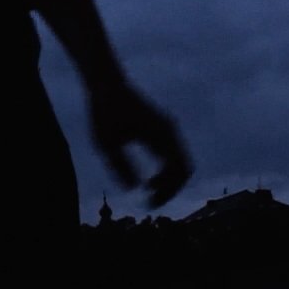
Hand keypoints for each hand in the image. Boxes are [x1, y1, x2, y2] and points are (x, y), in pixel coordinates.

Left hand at [89, 82, 192, 210]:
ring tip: (150, 195)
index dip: (166, 189)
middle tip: (150, 203)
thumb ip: (119, 166)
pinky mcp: (163, 130)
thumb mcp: (105, 143)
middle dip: (171, 189)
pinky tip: (150, 182)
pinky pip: (174, 157)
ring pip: (181, 163)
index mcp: (160, 133)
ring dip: (170, 182)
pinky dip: (167, 173)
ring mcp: (168, 129)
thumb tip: (134, 188)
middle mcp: (170, 130)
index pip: (176, 168)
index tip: (147, 201)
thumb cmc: (104, 112)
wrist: (107, 84)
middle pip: (184, 168)